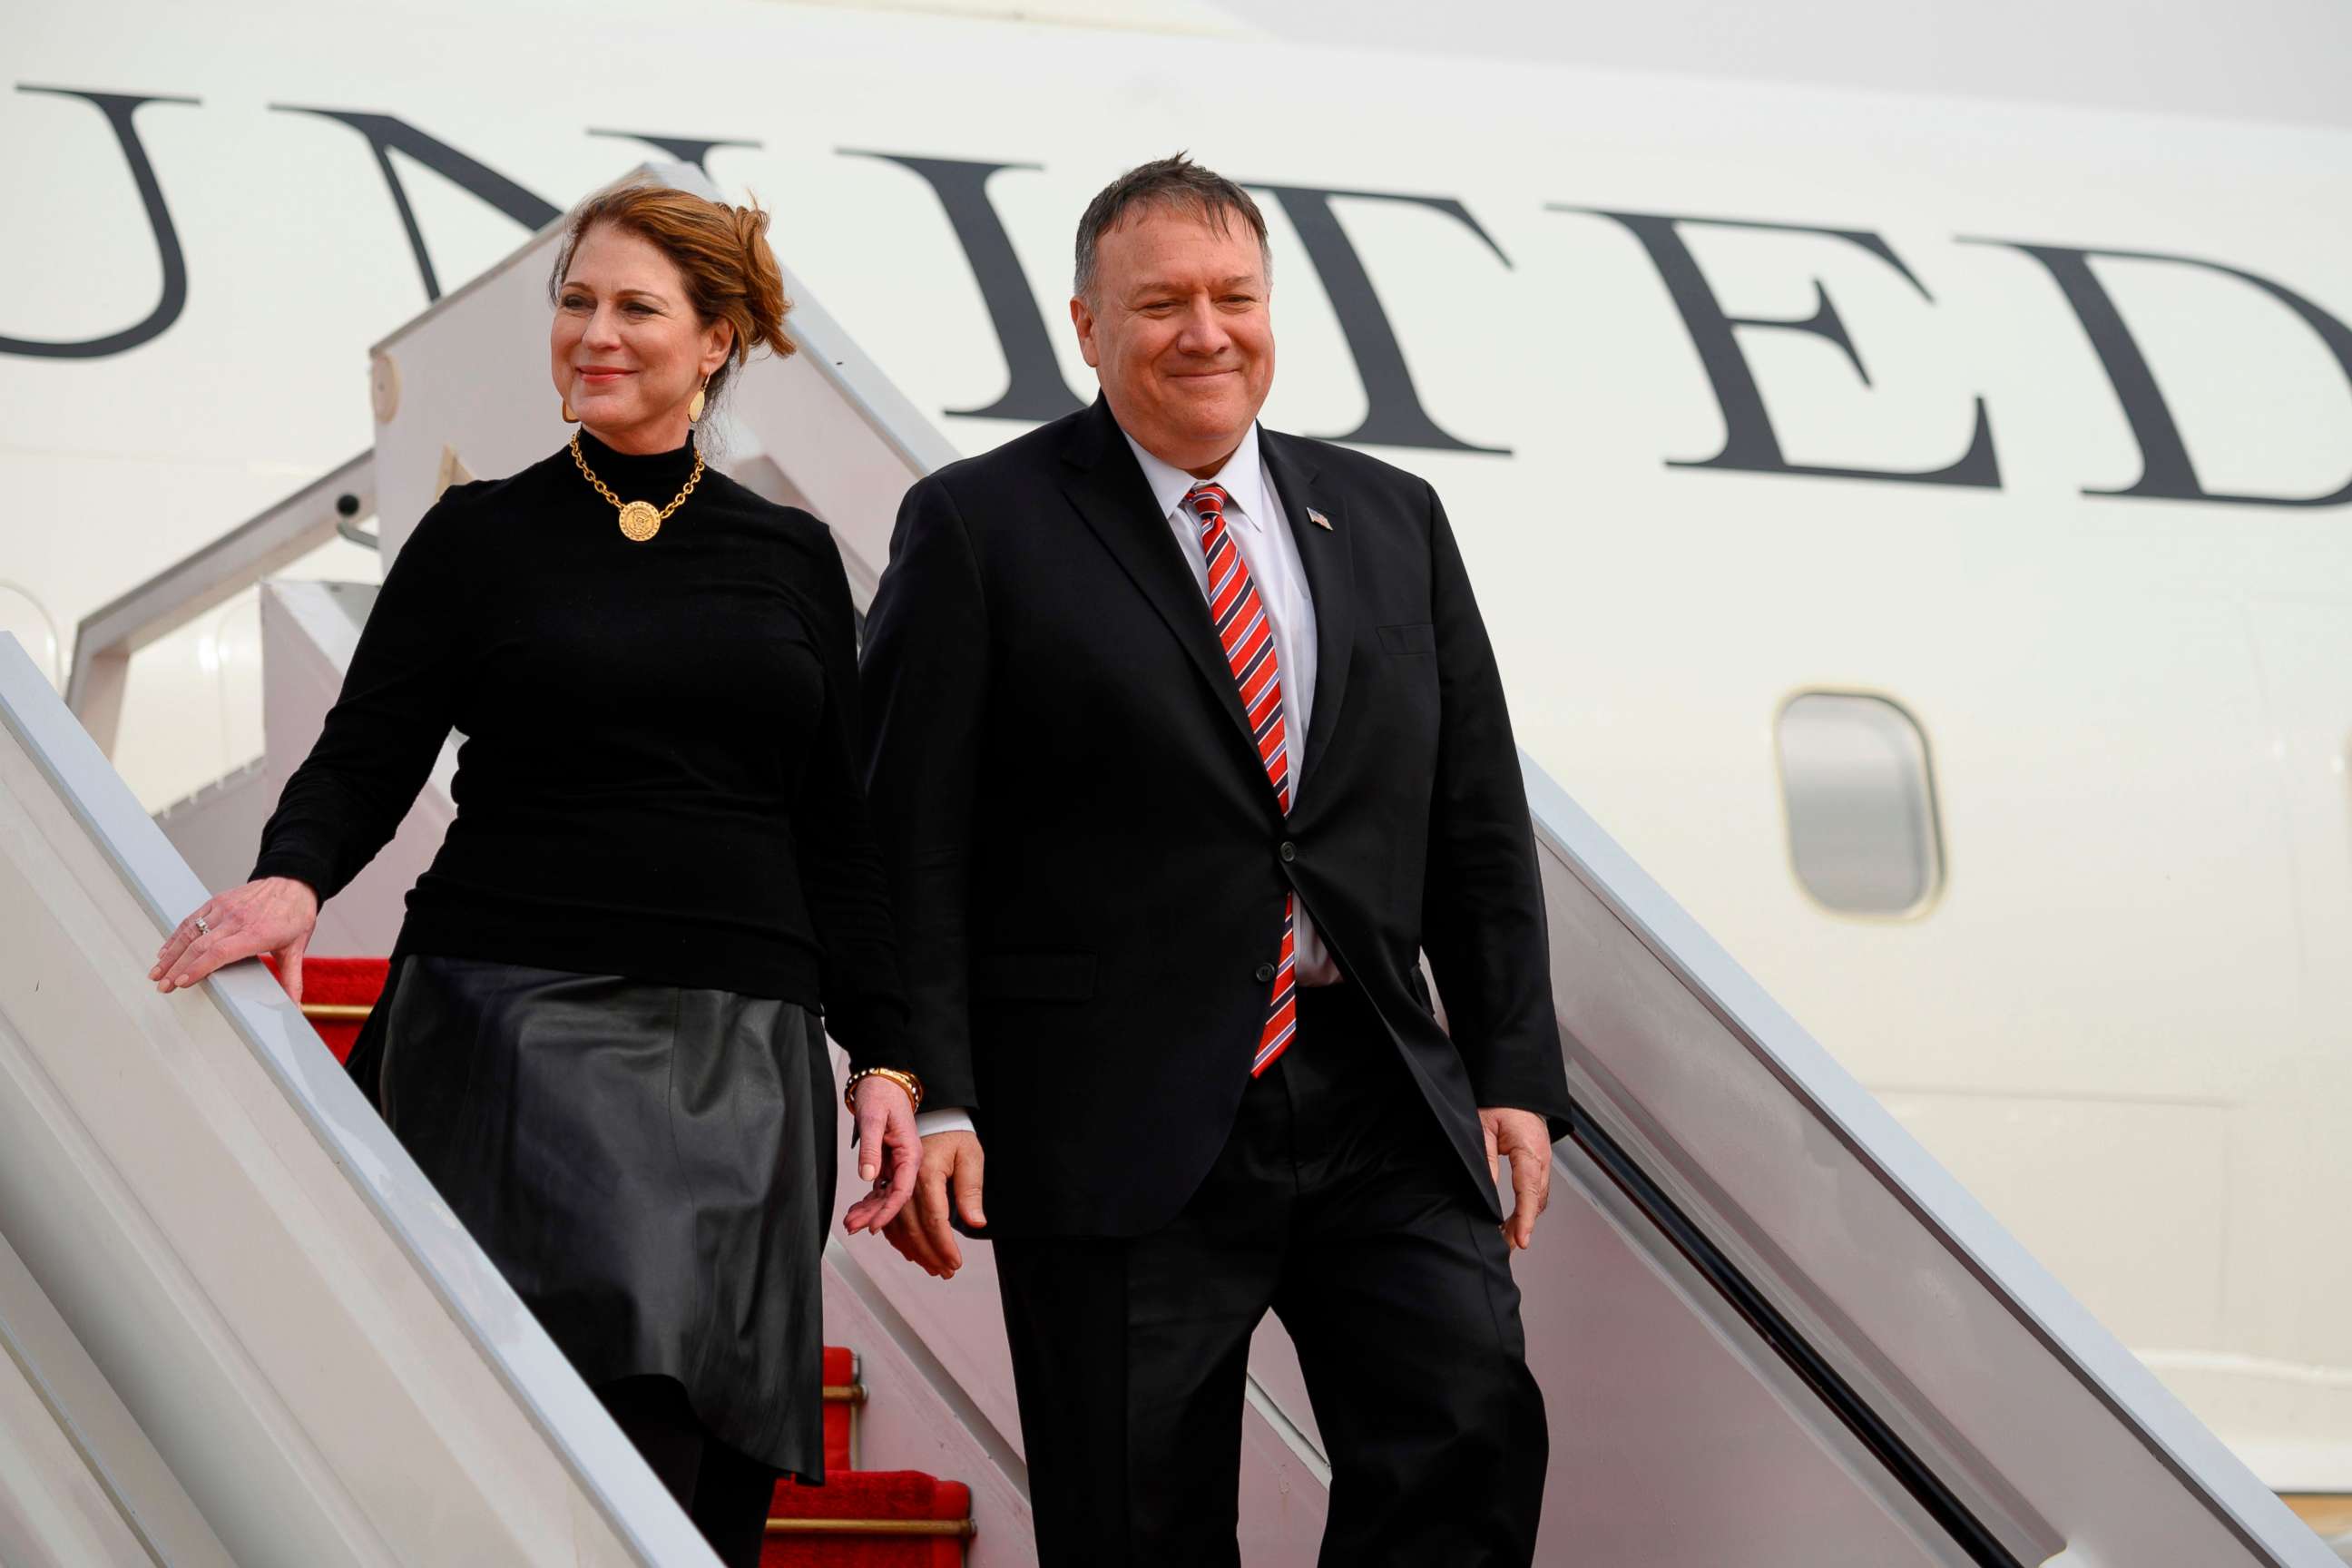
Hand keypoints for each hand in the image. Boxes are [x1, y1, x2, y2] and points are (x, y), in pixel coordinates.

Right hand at [150, 877, 318, 1000]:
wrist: (294, 881)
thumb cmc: (295, 915)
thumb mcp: (297, 949)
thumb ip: (292, 980)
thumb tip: (294, 1008)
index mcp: (257, 933)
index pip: (220, 952)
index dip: (198, 968)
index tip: (182, 983)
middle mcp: (237, 919)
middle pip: (200, 946)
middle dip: (177, 969)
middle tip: (162, 987)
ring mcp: (225, 908)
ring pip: (190, 933)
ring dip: (171, 954)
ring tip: (156, 973)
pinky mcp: (217, 901)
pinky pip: (191, 920)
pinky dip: (175, 936)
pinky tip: (165, 951)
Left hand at [842, 1076, 923, 1234]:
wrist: (882, 1081)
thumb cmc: (881, 1094)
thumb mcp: (873, 1118)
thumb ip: (871, 1148)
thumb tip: (868, 1176)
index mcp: (910, 1152)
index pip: (902, 1190)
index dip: (888, 1211)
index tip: (873, 1225)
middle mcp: (907, 1161)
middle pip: (893, 1197)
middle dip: (874, 1216)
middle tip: (854, 1227)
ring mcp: (897, 1163)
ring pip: (885, 1194)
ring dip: (869, 1210)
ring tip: (850, 1222)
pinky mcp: (887, 1162)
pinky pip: (880, 1187)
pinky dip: (868, 1200)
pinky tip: (857, 1210)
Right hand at [878, 1130, 984, 1279]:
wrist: (935, 1117)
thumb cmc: (954, 1136)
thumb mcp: (971, 1157)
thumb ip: (971, 1191)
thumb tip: (976, 1222)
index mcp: (926, 1174)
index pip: (935, 1221)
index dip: (944, 1246)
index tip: (955, 1262)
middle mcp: (906, 1182)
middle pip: (914, 1229)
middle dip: (930, 1255)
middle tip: (945, 1272)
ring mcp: (895, 1185)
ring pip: (899, 1229)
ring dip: (914, 1252)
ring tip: (931, 1268)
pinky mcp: (891, 1188)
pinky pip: (890, 1220)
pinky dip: (899, 1240)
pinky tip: (910, 1252)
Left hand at [1480, 1106, 1553, 1249]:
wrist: (1516, 1086)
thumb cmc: (1499, 1102)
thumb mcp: (1483, 1127)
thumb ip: (1485, 1160)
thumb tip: (1485, 1192)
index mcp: (1530, 1149)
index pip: (1529, 1191)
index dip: (1525, 1219)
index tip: (1522, 1241)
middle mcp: (1542, 1159)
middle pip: (1537, 1200)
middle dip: (1523, 1226)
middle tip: (1505, 1247)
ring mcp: (1543, 1161)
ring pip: (1539, 1198)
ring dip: (1526, 1219)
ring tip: (1507, 1239)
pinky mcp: (1539, 1163)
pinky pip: (1536, 1190)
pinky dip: (1528, 1207)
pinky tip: (1513, 1219)